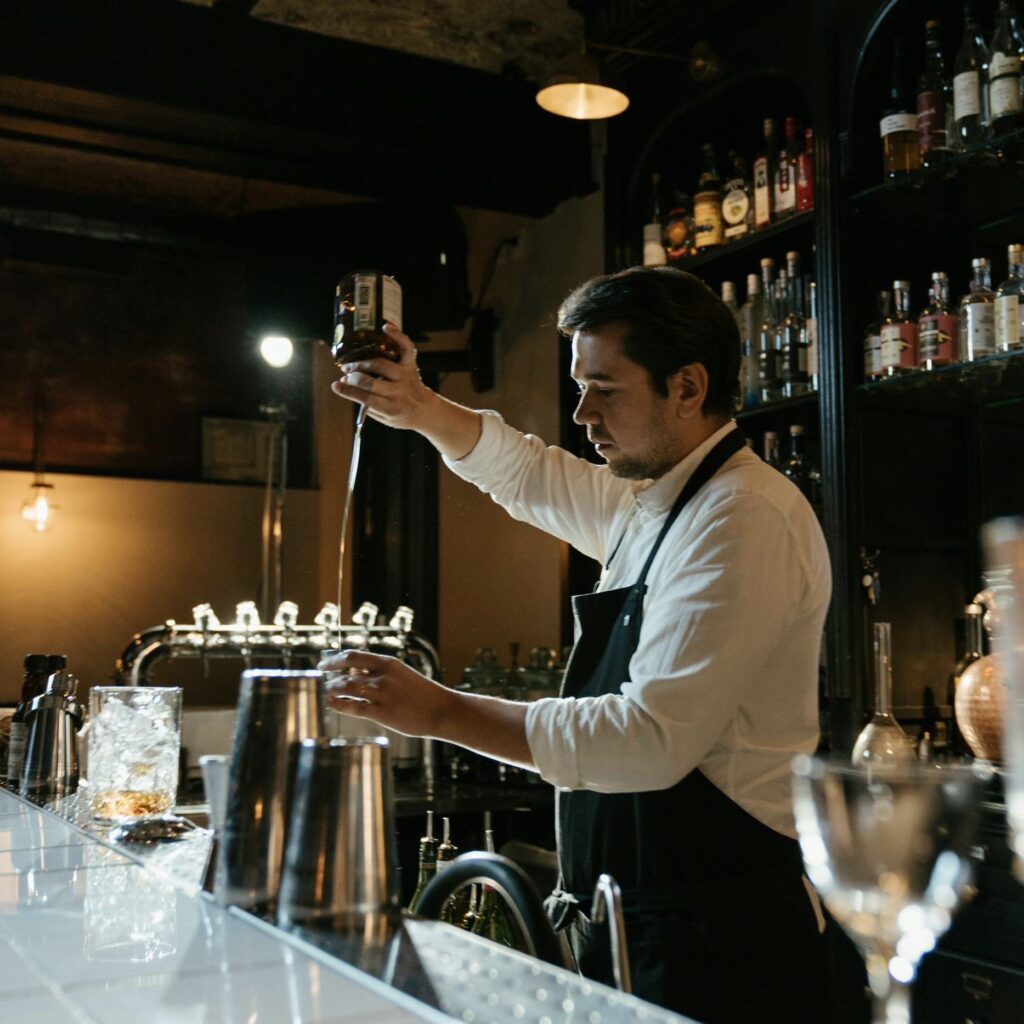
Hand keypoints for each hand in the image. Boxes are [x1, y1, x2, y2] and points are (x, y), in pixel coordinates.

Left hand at [318, 649, 451, 736]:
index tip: (324, 663)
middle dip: (331, 673)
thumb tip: (355, 671)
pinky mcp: (383, 713)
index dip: (335, 659)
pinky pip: (354, 707)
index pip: (354, 656)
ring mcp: (383, 694)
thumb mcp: (402, 674)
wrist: (441, 710)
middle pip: (347, 671)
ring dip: (334, 689)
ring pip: (348, 688)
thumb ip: (380, 673)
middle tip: (322, 675)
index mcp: (388, 663)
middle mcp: (383, 676)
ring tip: (328, 692)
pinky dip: (339, 704)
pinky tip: (332, 704)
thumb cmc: (421, 694)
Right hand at [331, 323, 437, 430]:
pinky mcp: (411, 365)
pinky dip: (397, 335)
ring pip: (381, 364)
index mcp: (392, 408)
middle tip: (344, 375)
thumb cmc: (399, 414)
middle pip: (371, 382)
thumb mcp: (384, 418)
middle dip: (353, 378)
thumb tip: (345, 386)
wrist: (424, 410)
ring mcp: (406, 376)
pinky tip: (385, 327)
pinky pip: (406, 347)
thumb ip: (368, 405)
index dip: (348, 392)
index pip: (367, 399)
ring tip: (351, 364)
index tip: (335, 385)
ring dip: (362, 363)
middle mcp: (400, 391)